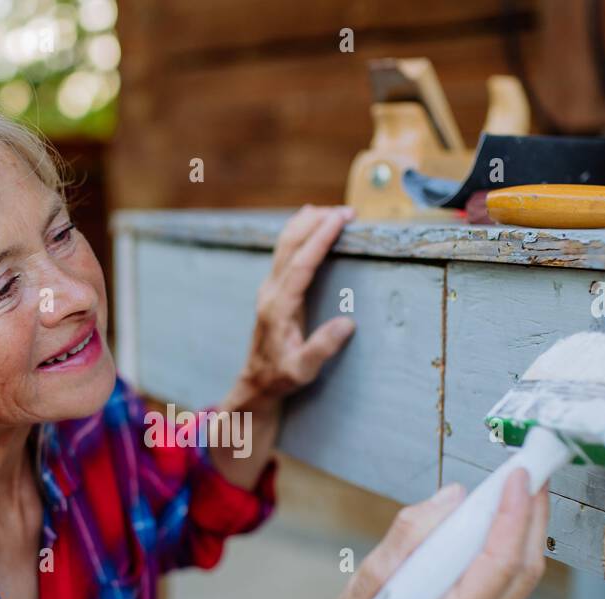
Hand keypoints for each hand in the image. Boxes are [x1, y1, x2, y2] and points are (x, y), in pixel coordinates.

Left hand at [228, 205, 357, 410]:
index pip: (301, 263)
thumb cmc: (281, 376)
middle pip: (289, 245)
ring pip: (284, 244)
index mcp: (279, 306)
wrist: (257, 380)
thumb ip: (322, 347)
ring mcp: (268, 288)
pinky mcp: (272, 288)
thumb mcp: (302, 370)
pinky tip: (309, 224)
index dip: (320, 238)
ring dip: (307, 223)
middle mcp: (270, 291)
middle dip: (317, 222)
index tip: (340, 218)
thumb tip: (347, 323)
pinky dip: (300, 233)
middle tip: (347, 211)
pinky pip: (284, 252)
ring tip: (332, 211)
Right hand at [304, 470, 550, 598]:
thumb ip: (412, 535)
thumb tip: (453, 498)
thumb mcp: (368, 579)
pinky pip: (504, 588)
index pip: (500, 563)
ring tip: (518, 493)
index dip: (513, 513)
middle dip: (531, 516)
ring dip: (523, 533)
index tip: (516, 476)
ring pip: (520, 580)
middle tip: (529, 474)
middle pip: (523, 571)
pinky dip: (506, 552)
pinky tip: (496, 528)